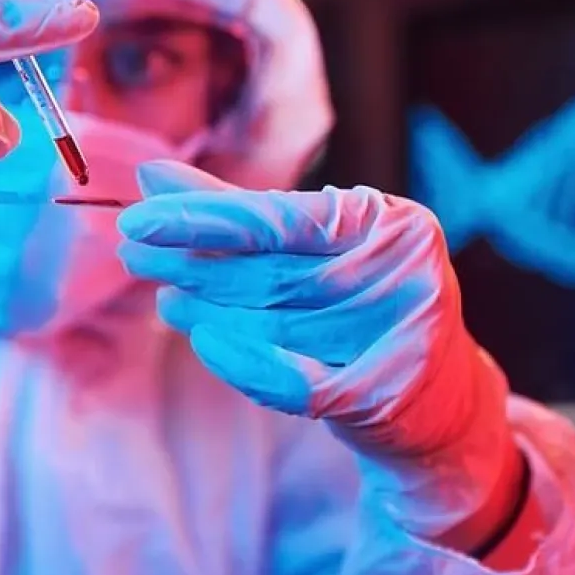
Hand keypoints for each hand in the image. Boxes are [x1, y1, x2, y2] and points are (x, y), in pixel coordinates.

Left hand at [118, 161, 517, 542]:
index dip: (203, 217)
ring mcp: (399, 336)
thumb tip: (154, 176)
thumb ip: (242, 214)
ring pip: (276, 324)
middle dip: (194, 263)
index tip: (138, 217)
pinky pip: (294, 381)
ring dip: (208, 312)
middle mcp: (404, 272)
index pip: (282, 217)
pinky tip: (205, 341)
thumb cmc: (369, 306)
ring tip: (167, 300)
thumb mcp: (323, 251)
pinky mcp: (386, 395)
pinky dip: (243, 363)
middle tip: (134, 253)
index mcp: (392, 222)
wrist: (440, 398)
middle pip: (274, 271)